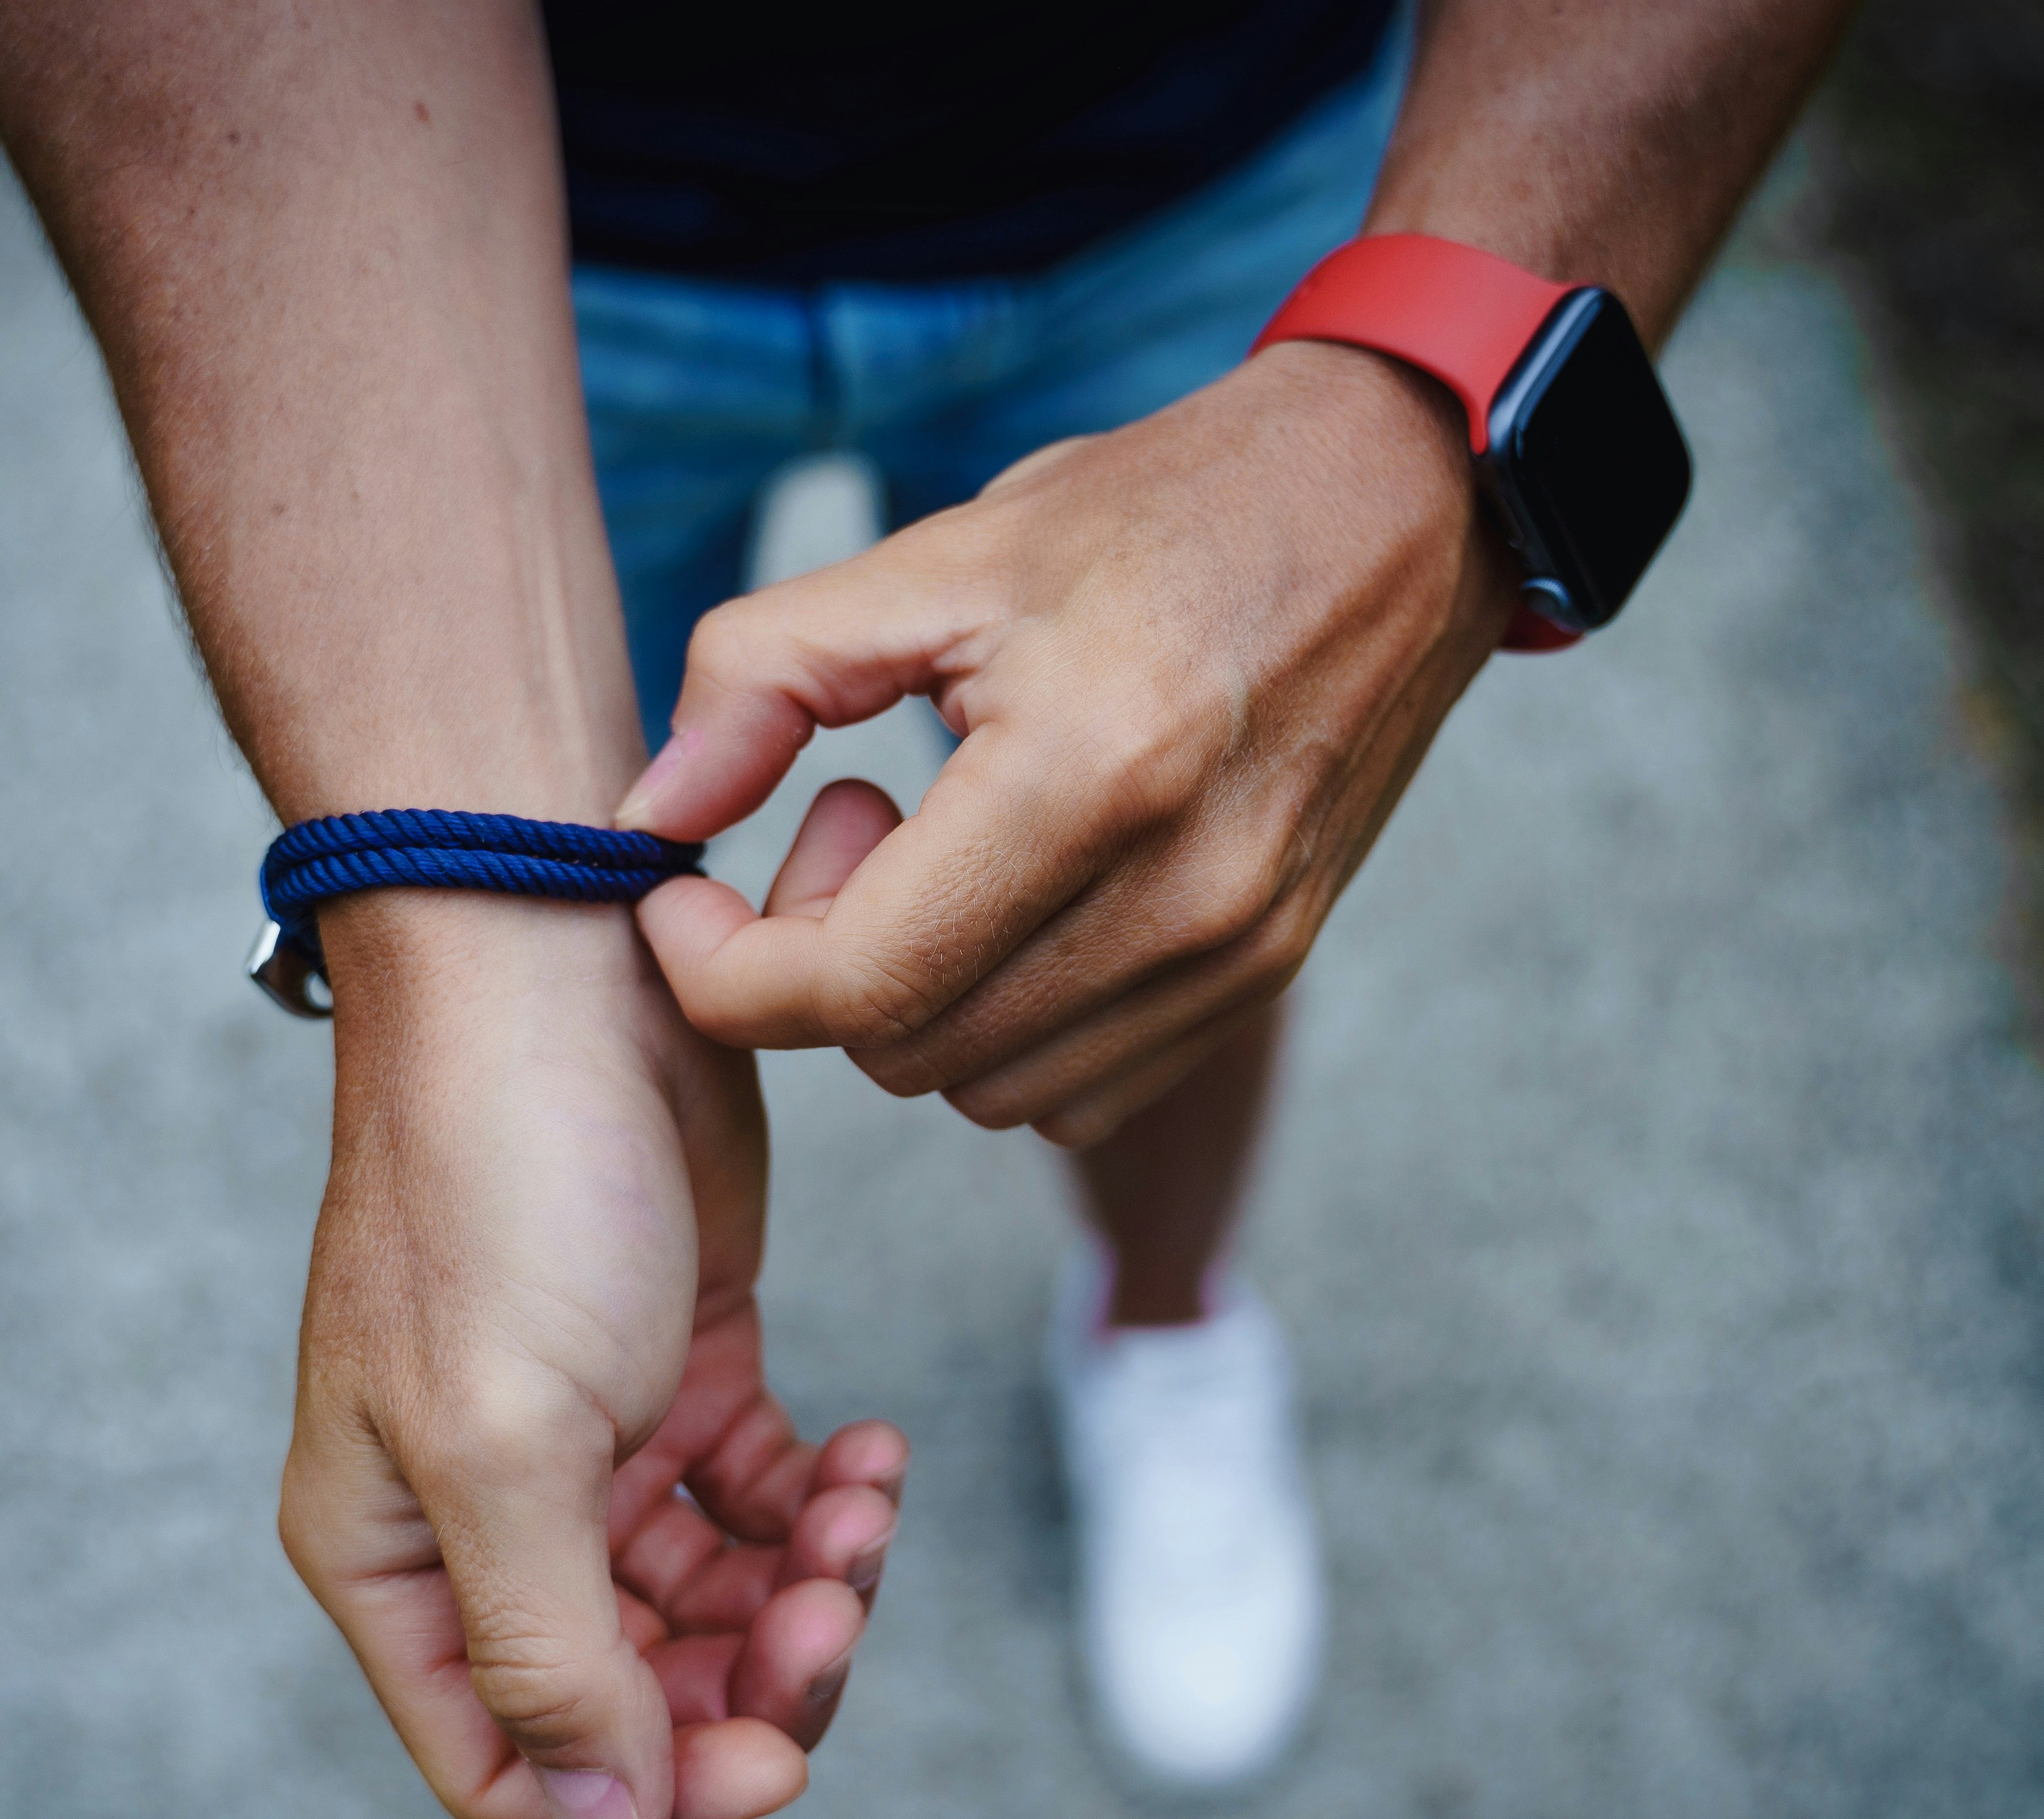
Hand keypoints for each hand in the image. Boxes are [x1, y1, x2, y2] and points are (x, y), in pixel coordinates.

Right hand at [277, 893, 907, 1818]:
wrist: (557, 963)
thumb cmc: (499, 1183)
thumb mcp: (507, 1437)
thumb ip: (551, 1650)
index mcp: (394, 1554)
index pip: (515, 1762)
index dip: (652, 1787)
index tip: (773, 1748)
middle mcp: (480, 1515)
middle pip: (638, 1694)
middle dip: (756, 1678)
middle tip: (840, 1607)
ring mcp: (584, 1440)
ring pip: (716, 1602)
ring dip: (811, 1585)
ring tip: (863, 1505)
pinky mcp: (679, 1365)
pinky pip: (762, 1497)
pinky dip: (828, 1498)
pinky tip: (872, 1451)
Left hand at [616, 341, 1519, 1144]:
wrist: (1394, 505)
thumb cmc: (1157, 513)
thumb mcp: (939, 554)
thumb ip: (764, 676)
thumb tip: (649, 817)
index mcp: (1087, 775)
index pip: (855, 989)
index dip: (723, 973)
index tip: (686, 894)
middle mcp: (1179, 894)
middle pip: (904, 1052)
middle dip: (821, 963)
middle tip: (850, 815)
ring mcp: (1238, 950)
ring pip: (982, 1088)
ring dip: (915, 999)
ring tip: (946, 846)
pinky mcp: (1267, 973)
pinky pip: (1076, 1088)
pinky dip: (1003, 1025)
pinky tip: (1019, 898)